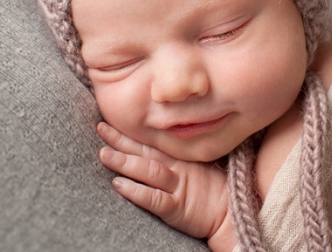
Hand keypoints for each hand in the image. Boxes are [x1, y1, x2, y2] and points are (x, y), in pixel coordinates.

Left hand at [97, 121, 231, 242]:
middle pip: (144, 150)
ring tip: (103, 154)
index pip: (151, 139)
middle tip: (100, 127)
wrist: (231, 212)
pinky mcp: (177, 207)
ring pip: (146, 169)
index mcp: (179, 155)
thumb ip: (180, 150)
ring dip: (124, 161)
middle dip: (121, 139)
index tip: (111, 118)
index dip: (131, 130)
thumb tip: (164, 133)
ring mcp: (176, 185)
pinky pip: (153, 198)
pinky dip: (135, 190)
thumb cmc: (215, 187)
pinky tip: (119, 184)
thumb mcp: (198, 162)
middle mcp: (175, 166)